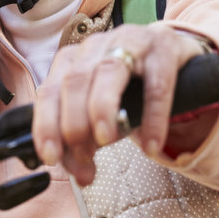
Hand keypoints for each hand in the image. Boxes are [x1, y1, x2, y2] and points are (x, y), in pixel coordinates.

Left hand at [32, 24, 214, 185]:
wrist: (172, 54)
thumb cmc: (130, 86)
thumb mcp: (102, 113)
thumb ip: (86, 142)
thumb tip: (81, 175)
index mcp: (72, 60)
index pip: (49, 91)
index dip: (46, 125)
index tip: (51, 157)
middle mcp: (96, 46)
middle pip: (74, 80)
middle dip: (74, 123)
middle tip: (84, 156)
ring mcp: (130, 42)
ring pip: (108, 72)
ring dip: (101, 109)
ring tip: (106, 141)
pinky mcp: (164, 47)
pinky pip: (157, 85)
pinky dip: (152, 118)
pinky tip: (151, 145)